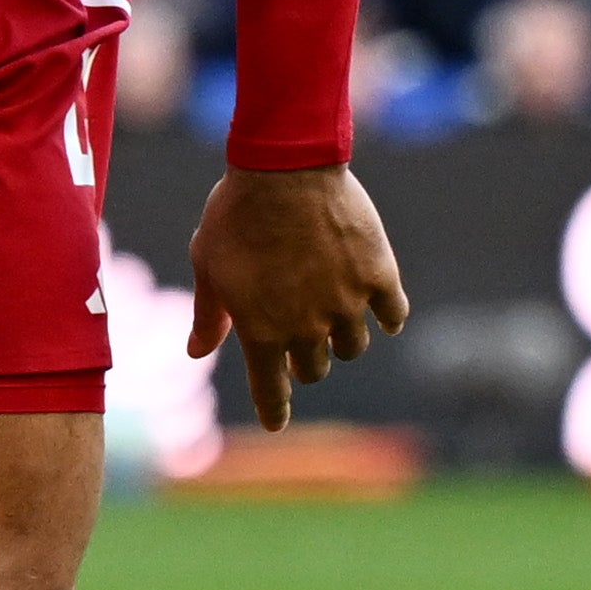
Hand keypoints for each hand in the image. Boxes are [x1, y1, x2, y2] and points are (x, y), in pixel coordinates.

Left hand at [189, 162, 409, 429]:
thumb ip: (209, 314)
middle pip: (314, 369)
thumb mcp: (209, 264)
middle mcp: (307, 327)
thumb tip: (197, 353)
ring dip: (342, 338)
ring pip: (353, 346)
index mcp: (261, 330)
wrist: (285, 166)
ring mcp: (347, 303)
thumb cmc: (236, 213)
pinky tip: (382, 306)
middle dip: (305, 360)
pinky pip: (393, 313)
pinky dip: (387, 315)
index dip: (273, 410)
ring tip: (335, 313)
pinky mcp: (379, 275)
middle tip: (299, 337)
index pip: (270, 390)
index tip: (276, 423)